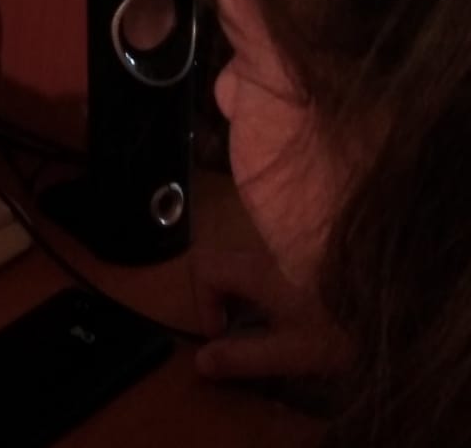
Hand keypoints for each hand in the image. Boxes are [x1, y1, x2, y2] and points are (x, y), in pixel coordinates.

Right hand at [191, 247, 349, 381]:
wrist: (406, 296)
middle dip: (223, 296)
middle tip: (244, 328)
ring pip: (251, 259)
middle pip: (225, 260)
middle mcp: (269, 248)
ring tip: (274, 322)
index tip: (223, 332)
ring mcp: (290, 244)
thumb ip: (245, 356)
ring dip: (248, 290)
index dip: (202, 301)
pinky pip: (275, 258)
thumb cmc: (345, 322)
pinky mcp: (313, 248)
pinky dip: (273, 283)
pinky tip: (302, 308)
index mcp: (257, 270)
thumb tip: (200, 361)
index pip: (204, 267)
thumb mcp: (295, 350)